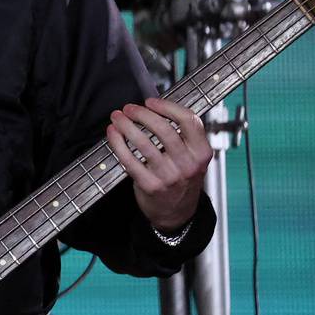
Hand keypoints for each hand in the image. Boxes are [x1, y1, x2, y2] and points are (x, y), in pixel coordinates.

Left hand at [105, 96, 210, 232]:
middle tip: (129, 108)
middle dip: (142, 114)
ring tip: (117, 118)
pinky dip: (118, 143)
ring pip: (144, 143)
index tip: (151, 101)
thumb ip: (182, 136)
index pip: (189, 121)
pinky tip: (113, 134)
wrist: (177, 212)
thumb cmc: (181, 178)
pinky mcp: (150, 185)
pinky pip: (130, 160)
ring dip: (126, 126)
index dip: (168, 107)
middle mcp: (188, 164)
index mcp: (202, 152)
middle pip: (165, 130)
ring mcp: (169, 176)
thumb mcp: (193, 158)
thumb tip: (155, 109)